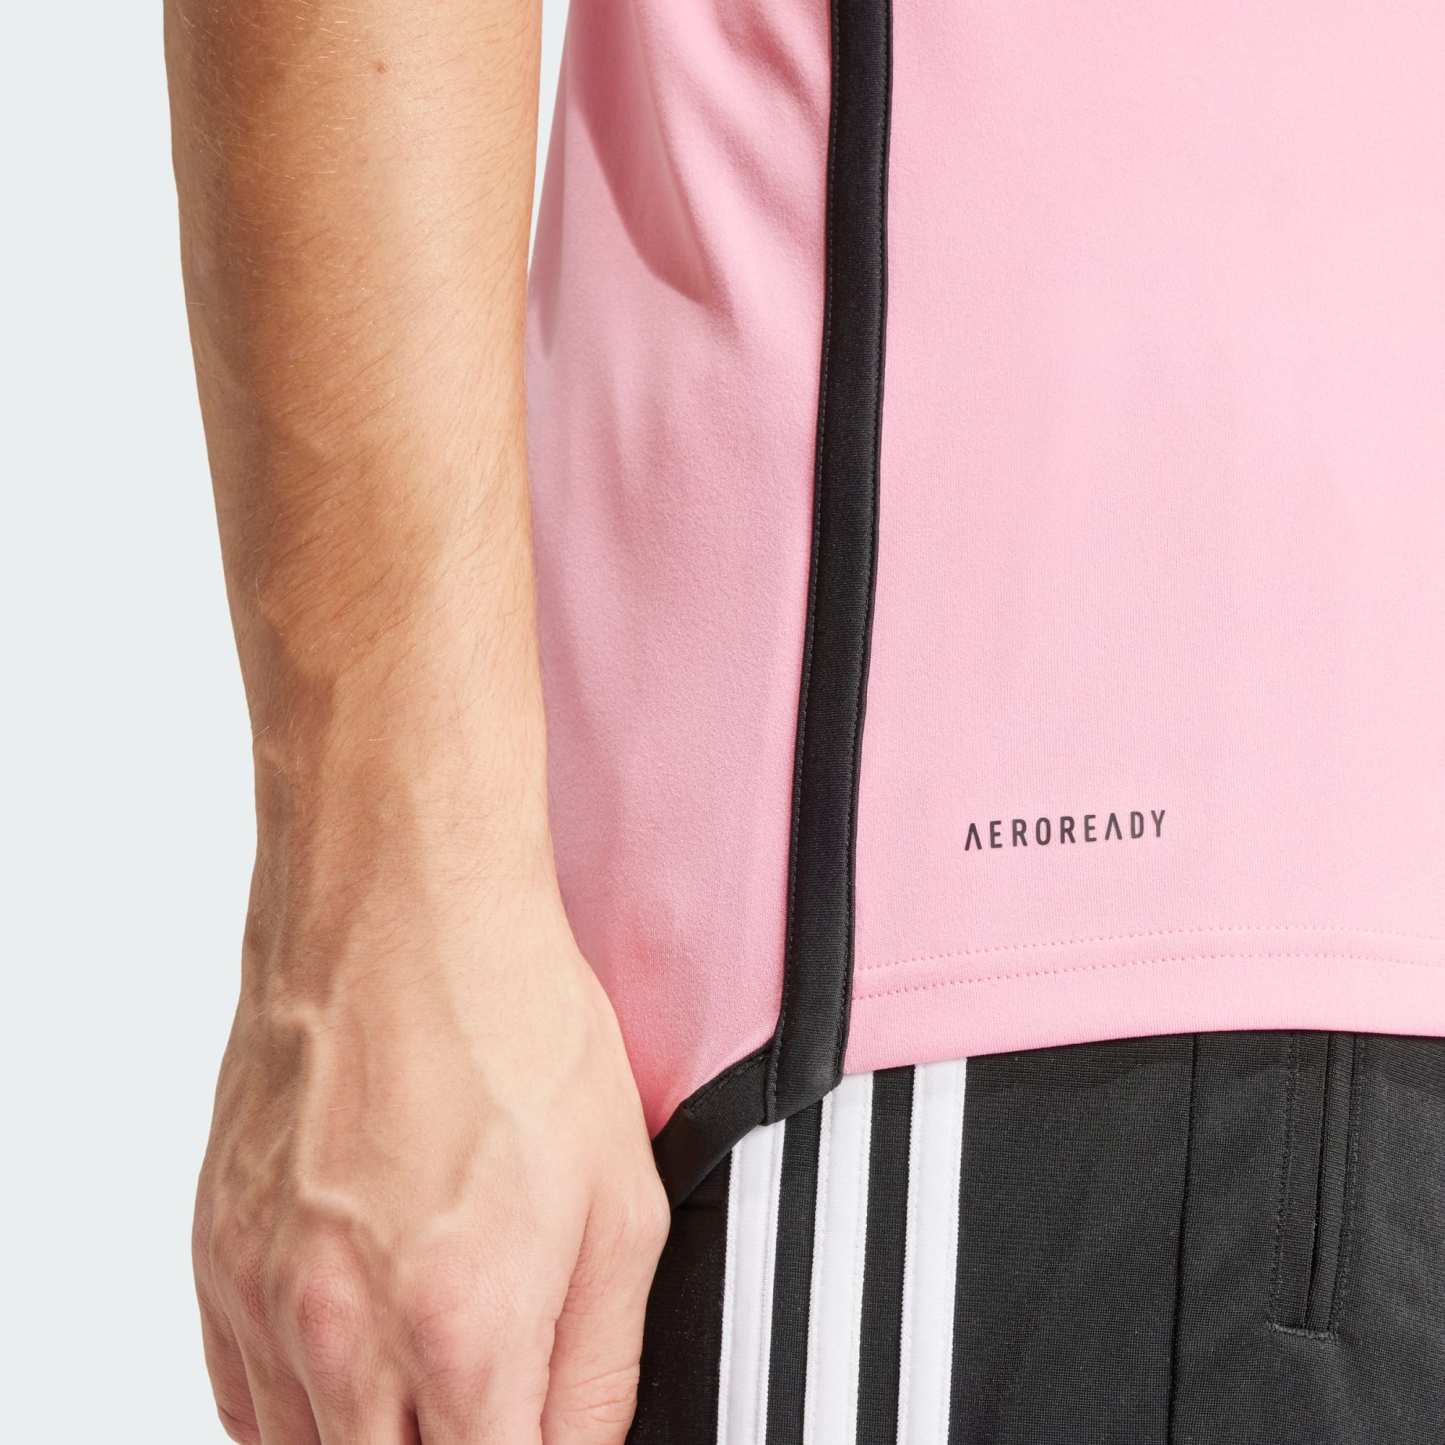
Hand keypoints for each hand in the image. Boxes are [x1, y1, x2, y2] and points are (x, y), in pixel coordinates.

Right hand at [192, 877, 668, 1443]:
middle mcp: (345, 1335)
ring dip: (374, 1434)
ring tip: (427, 1356)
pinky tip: (352, 1352)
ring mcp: (265, 1297)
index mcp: (462, 1331)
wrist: (402, 917)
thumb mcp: (623, 1203)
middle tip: (490, 1388)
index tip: (533, 1425)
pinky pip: (242, 1398)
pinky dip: (298, 1406)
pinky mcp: (216, 1256)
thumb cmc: (513, 1028)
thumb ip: (602, 1367)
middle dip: (452, 1443)